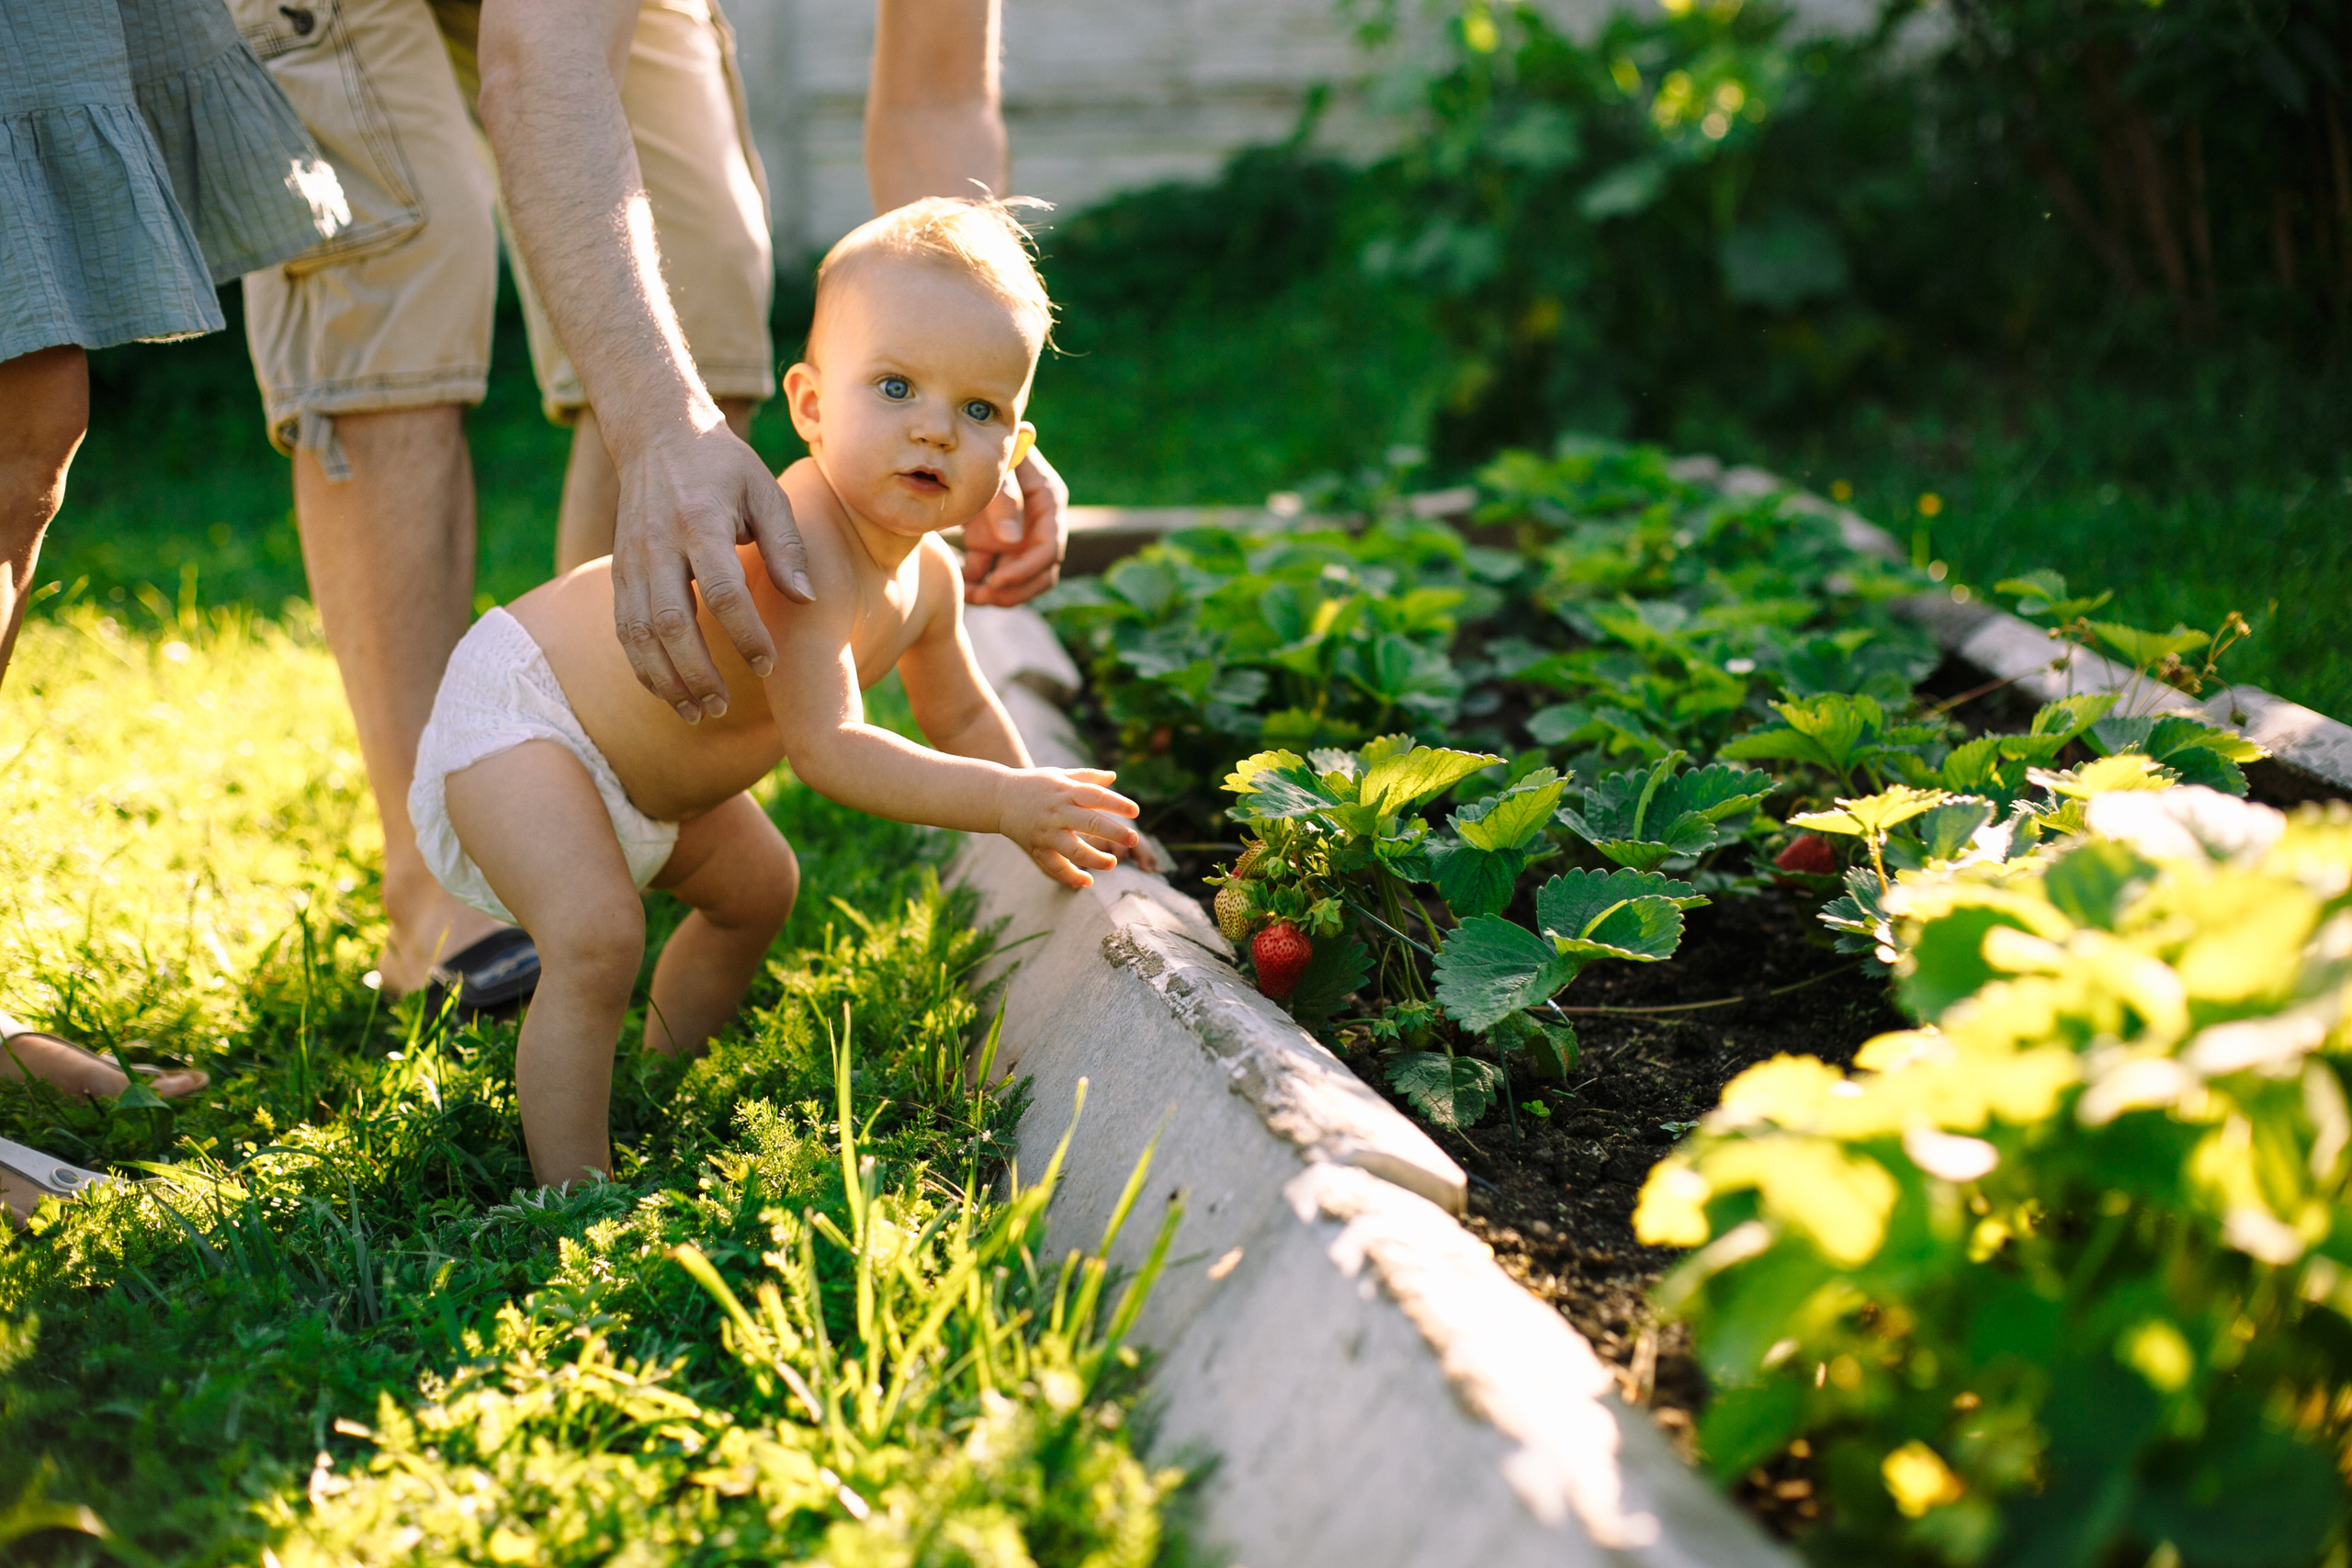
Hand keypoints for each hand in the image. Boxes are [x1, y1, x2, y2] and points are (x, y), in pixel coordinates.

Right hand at [611, 419, 812, 721]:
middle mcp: (656, 544)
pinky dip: (644, 666)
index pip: (721, 590)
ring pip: (639, 634)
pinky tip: (669, 693)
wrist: (657, 436)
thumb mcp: (766, 491)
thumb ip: (787, 546)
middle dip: (697, 672)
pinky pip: (624, 629)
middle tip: (724, 706)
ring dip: (666, 680)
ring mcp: (630, 560)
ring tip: (698, 713)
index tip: (768, 664)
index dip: (745, 633)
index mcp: (698, 522)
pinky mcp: (617, 572)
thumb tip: (806, 600)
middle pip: (671, 621)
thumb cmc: (724, 467)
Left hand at [963, 445, 1068, 606]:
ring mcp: (1015, 535)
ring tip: (970, 597)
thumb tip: (1011, 541)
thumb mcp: (995, 469)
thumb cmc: (981, 447)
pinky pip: (989, 574)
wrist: (956, 441)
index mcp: (1048, 502)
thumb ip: (1004, 499)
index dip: (1026, 570)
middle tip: (985, 597)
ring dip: (998, 594)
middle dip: (1016, 590)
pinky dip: (976, 585)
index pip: (1049, 548)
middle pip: (1042, 572)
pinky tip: (957, 586)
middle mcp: (1037, 522)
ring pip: (1020, 580)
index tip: (997, 582)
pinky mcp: (991, 544)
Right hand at [997, 766, 1138, 888]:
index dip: (1116, 803)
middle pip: (1089, 823)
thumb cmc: (1034, 784)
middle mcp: (1057, 812)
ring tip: (1113, 863)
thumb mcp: (1059, 775)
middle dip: (1113, 832)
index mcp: (1065, 791)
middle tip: (1134, 839)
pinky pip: (1054, 866)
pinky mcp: (1037, 847)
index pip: (1095, 796)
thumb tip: (1114, 777)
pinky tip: (1087, 882)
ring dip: (1095, 859)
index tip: (1135, 811)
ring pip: (1073, 849)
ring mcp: (1046, 831)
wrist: (998, 797)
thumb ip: (1087, 777)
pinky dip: (1070, 876)